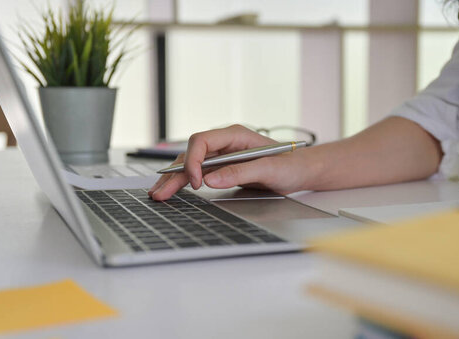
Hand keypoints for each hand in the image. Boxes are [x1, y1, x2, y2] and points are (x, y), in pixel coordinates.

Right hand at [148, 124, 309, 200]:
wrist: (300, 172)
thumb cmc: (290, 165)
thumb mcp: (270, 169)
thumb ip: (241, 172)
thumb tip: (211, 179)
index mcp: (236, 135)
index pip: (203, 141)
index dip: (194, 160)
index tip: (198, 182)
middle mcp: (225, 143)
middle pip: (191, 154)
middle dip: (175, 173)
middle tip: (161, 192)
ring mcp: (221, 155)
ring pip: (191, 164)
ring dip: (174, 179)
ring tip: (158, 194)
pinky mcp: (221, 168)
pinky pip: (198, 173)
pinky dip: (183, 182)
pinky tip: (171, 190)